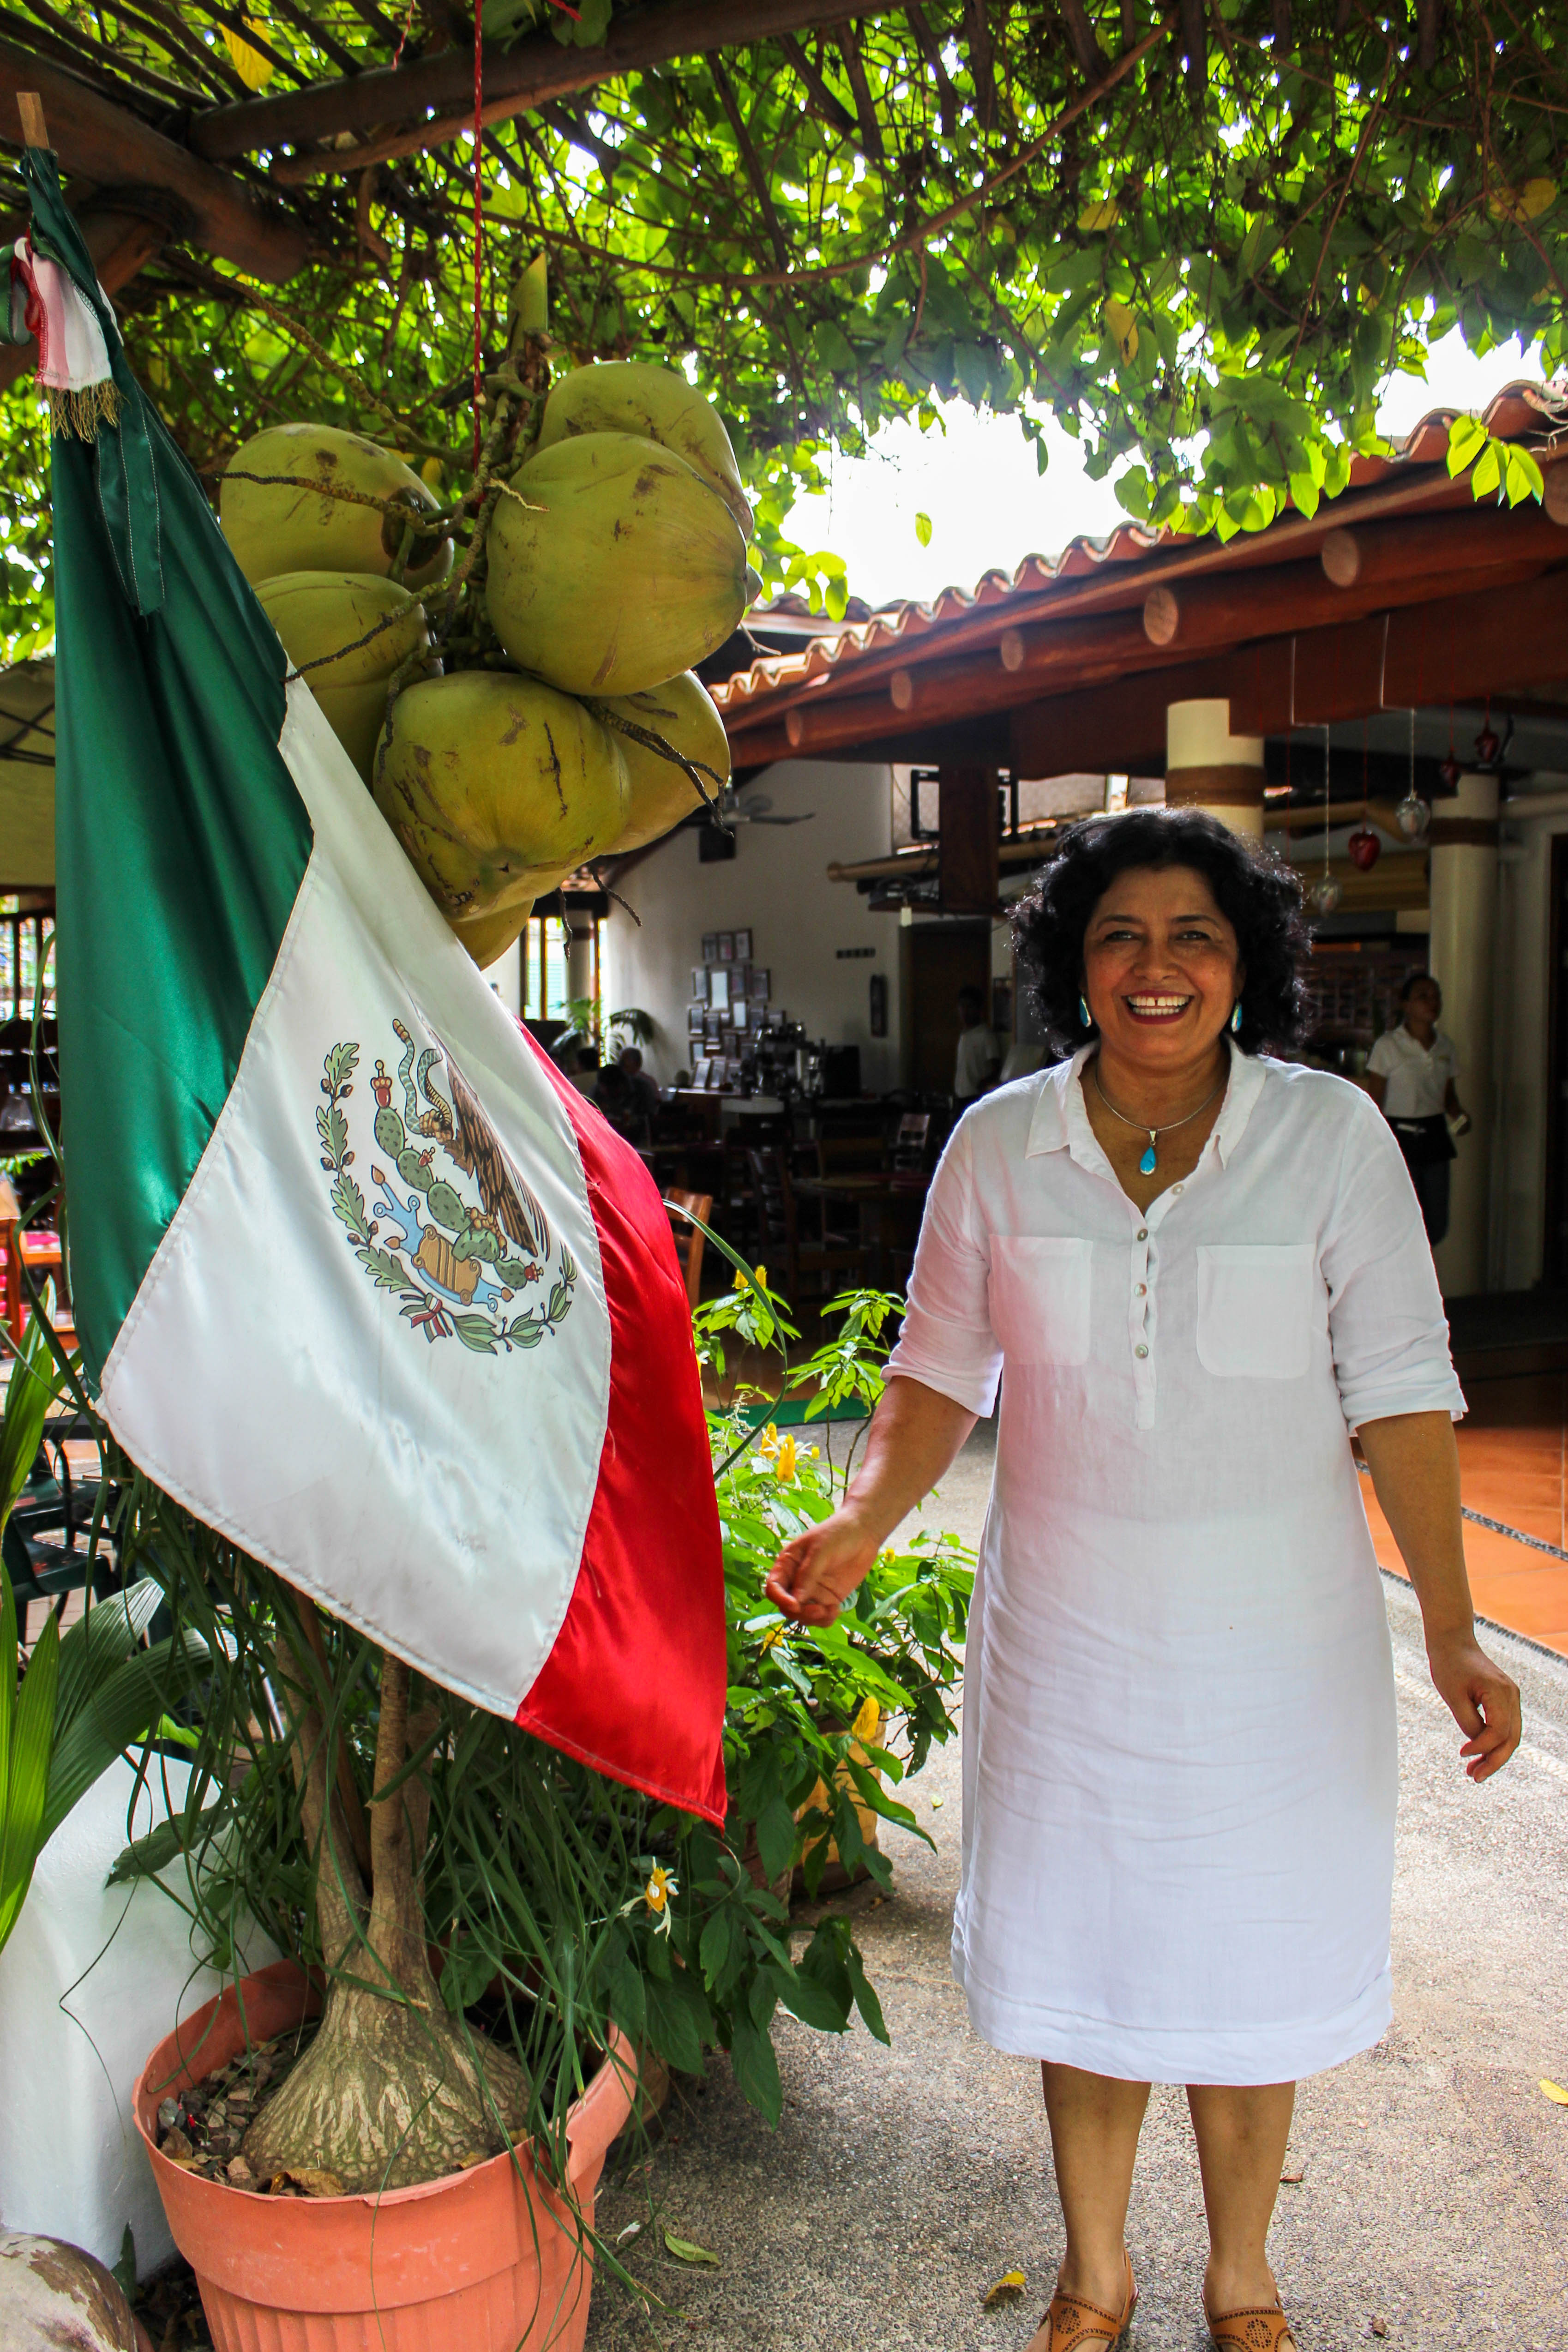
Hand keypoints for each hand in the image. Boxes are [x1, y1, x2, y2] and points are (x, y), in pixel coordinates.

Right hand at [765, 1506, 882, 1626]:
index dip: (780, 1599)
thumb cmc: (837, 1533)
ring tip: (831, 1610)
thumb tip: (796, 1601)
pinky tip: (836, 1610)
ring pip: (803, 1615)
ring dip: (813, 1619)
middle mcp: (797, 1580)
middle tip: (818, 1610)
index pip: (773, 1587)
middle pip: (787, 1606)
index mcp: (788, 1564)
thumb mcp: (820, 1550)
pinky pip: (821, 1617)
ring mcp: (813, 1591)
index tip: (794, 1605)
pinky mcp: (829, 1598)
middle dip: (799, 1612)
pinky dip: (826, 1619)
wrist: (863, 1532)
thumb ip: (808, 1575)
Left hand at [1426, 1630, 1520, 1781]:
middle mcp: (1512, 1695)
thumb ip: (1468, 1722)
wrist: (1452, 1641)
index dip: (1482, 1748)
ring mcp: (1511, 1697)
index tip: (1463, 1755)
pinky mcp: (1504, 1699)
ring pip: (1510, 1735)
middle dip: (1494, 1761)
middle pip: (1511, 1738)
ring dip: (1494, 1755)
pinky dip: (1494, 1742)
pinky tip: (1479, 1755)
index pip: (1498, 1731)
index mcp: (1500, 1692)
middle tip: (1475, 1778)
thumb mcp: (1453, 1696)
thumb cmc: (1449, 1664)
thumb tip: (1478, 1744)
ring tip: (1475, 1772)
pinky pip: (1504, 1726)